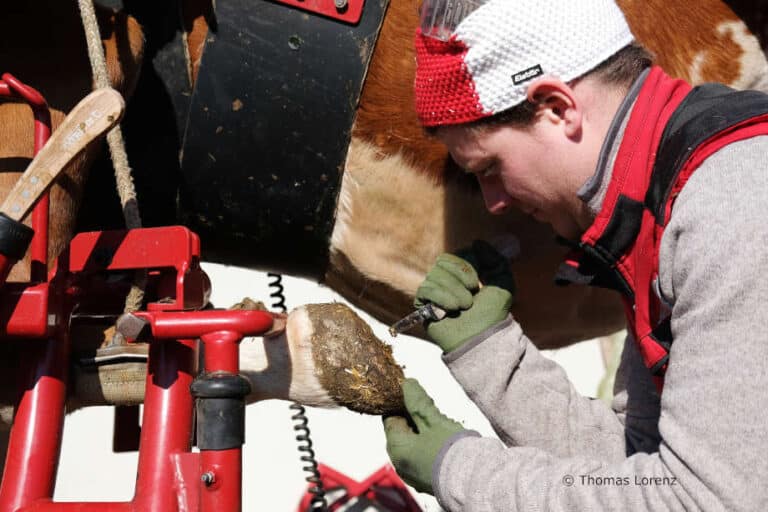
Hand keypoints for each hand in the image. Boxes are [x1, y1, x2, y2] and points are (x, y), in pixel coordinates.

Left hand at [383, 379, 464, 493]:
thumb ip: (417, 402)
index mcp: (396, 449)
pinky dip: (432, 446)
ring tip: (443, 426)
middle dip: (416, 418)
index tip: (415, 395)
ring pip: (415, 444)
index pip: (390, 418)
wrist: (475, 481)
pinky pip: (424, 457)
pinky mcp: (428, 479)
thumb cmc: (451, 450)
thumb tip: (407, 384)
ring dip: (426, 432)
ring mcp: (414, 474)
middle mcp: (401, 464)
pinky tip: (446, 442)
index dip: (402, 403)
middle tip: (433, 411)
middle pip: (403, 431)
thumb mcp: (433, 420)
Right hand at [415, 240, 513, 351]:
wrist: (482, 338)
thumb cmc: (493, 314)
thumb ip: (495, 259)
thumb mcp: (503, 282)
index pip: (455, 254)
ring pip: (435, 274)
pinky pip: (426, 289)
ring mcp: (433, 292)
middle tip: (473, 291)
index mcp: (462, 274)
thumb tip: (477, 241)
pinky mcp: (423, 305)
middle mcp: (445, 280)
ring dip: (455, 291)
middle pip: (443, 260)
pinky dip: (442, 298)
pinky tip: (452, 310)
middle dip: (461, 274)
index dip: (467, 262)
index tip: (478, 278)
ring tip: (465, 306)